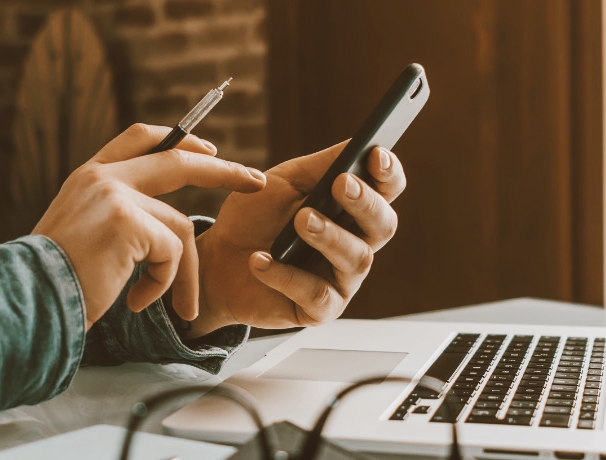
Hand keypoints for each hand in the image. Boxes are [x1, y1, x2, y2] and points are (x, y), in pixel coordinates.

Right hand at [33, 124, 265, 328]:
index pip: (141, 137)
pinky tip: (137, 302)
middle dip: (225, 170)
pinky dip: (164, 284)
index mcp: (89, 176)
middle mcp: (102, 177)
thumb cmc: (54, 282)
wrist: (28, 300)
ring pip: (180, 227)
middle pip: (179, 160)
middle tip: (256, 182)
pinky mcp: (128, 222)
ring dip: (183, 273)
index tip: (209, 149)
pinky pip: (172, 253)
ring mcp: (115, 195)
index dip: (180, 140)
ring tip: (174, 305)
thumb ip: (114, 216)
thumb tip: (158, 224)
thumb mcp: (81, 234)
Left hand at [190, 142, 406, 336]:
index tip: (376, 154)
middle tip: (340, 185)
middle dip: (365, 203)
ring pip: (356, 259)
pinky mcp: (319, 309)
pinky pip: (317, 295)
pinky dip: (287, 276)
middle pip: (384, 225)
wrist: (216, 261)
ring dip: (329, 236)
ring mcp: (341, 279)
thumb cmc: (255, 218)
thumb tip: (360, 144)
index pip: (387, 190)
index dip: (389, 173)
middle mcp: (356, 243)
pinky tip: (261, 260)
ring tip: (300, 221)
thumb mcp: (284, 182)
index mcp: (353, 209)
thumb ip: (321, 166)